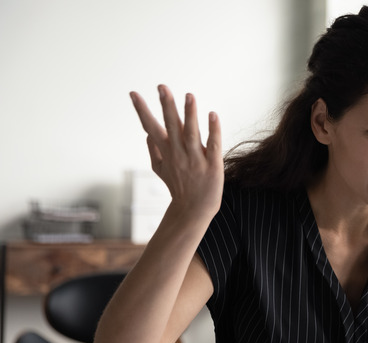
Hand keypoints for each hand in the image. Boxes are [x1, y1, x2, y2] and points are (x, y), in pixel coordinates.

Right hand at [129, 85, 223, 218]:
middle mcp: (179, 154)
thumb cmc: (178, 187)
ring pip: (192, 133)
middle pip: (171, 126)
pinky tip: (213, 115)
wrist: (193, 211)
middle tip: (162, 87)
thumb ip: (153, 150)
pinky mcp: (213, 165)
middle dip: (166, 106)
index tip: (133, 93)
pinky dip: (213, 130)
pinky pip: (213, 145)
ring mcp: (196, 159)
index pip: (151, 128)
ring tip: (189, 95)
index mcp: (166, 152)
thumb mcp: (160, 169)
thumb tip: (146, 133)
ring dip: (190, 114)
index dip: (142, 111)